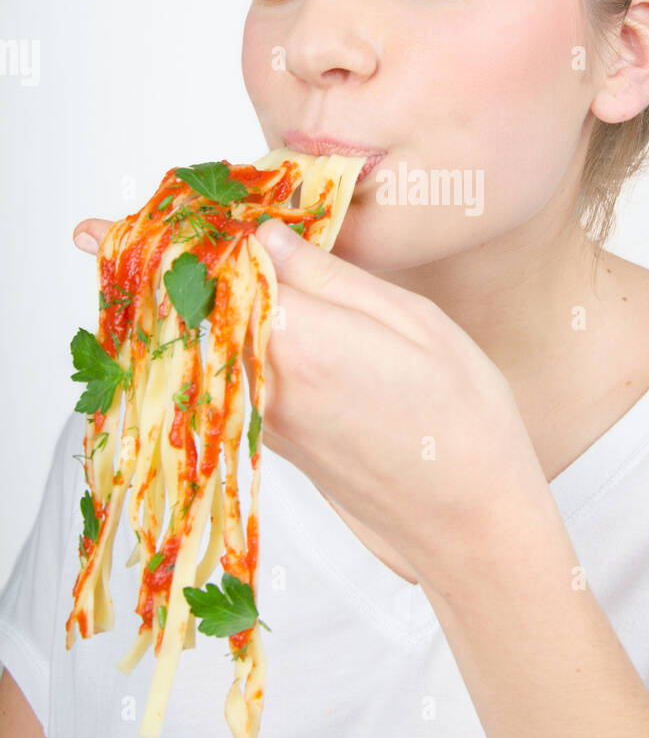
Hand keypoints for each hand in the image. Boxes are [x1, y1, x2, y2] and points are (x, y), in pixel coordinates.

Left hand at [71, 215, 549, 586]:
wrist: (466, 523)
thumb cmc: (462, 418)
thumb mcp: (412, 321)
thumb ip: (330, 276)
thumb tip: (265, 237)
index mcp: (300, 339)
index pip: (209, 270)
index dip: (171, 235)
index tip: (129, 214)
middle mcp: (264, 382)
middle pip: (183, 312)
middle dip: (148, 270)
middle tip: (94, 234)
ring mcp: (262, 417)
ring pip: (190, 347)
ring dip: (167, 305)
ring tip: (152, 261)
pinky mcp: (271, 440)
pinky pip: (216, 377)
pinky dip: (197, 343)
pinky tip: (208, 317)